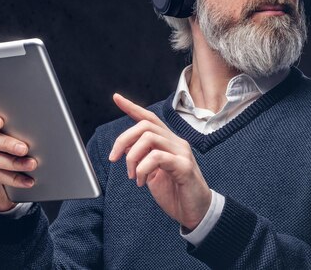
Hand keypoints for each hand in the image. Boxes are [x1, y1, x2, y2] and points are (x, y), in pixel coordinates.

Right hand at [0, 109, 37, 211]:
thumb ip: (8, 132)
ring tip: (31, 164)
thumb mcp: (4, 142)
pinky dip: (13, 178)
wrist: (0, 189)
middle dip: (6, 143)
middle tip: (25, 148)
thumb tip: (28, 129)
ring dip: (13, 162)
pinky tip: (27, 181)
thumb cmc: (4, 157)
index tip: (0, 122)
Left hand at [109, 93, 211, 230]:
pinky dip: (143, 169)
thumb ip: (143, 158)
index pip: (149, 118)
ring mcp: (182, 152)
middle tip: (114, 159)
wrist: (196, 213)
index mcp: (168, 142)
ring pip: (149, 138)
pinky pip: (157, 157)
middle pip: (145, 125)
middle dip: (123, 139)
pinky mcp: (184, 166)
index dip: (132, 107)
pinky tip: (142, 182)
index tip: (117, 98)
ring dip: (132, 157)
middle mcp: (176, 142)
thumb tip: (126, 149)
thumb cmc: (175, 193)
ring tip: (132, 176)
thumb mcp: (153, 173)